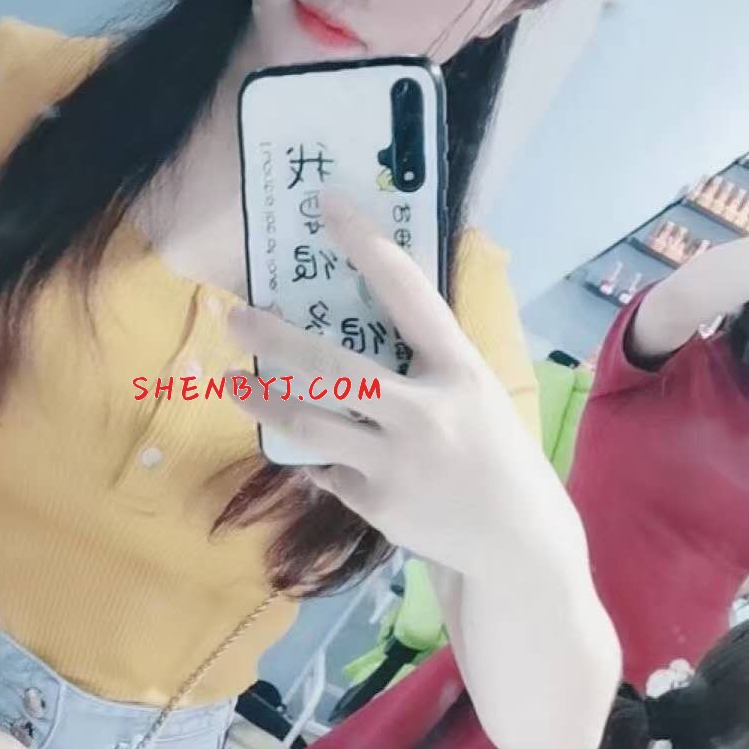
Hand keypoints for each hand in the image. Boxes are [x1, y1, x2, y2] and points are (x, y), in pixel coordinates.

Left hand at [227, 195, 580, 581]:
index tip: (326, 207)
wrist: (516, 541)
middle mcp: (425, 410)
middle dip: (273, 339)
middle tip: (233, 316)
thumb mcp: (475, 392)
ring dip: (259, 398)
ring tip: (232, 380)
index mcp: (459, 369)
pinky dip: (314, 455)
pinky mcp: (376, 502)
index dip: (364, 244)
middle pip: (331, 367)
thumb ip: (426, 362)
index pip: (407, 292)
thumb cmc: (492, 452)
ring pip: (307, 422)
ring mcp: (396, 460)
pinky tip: (315, 449)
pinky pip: (324, 466)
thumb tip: (361, 324)